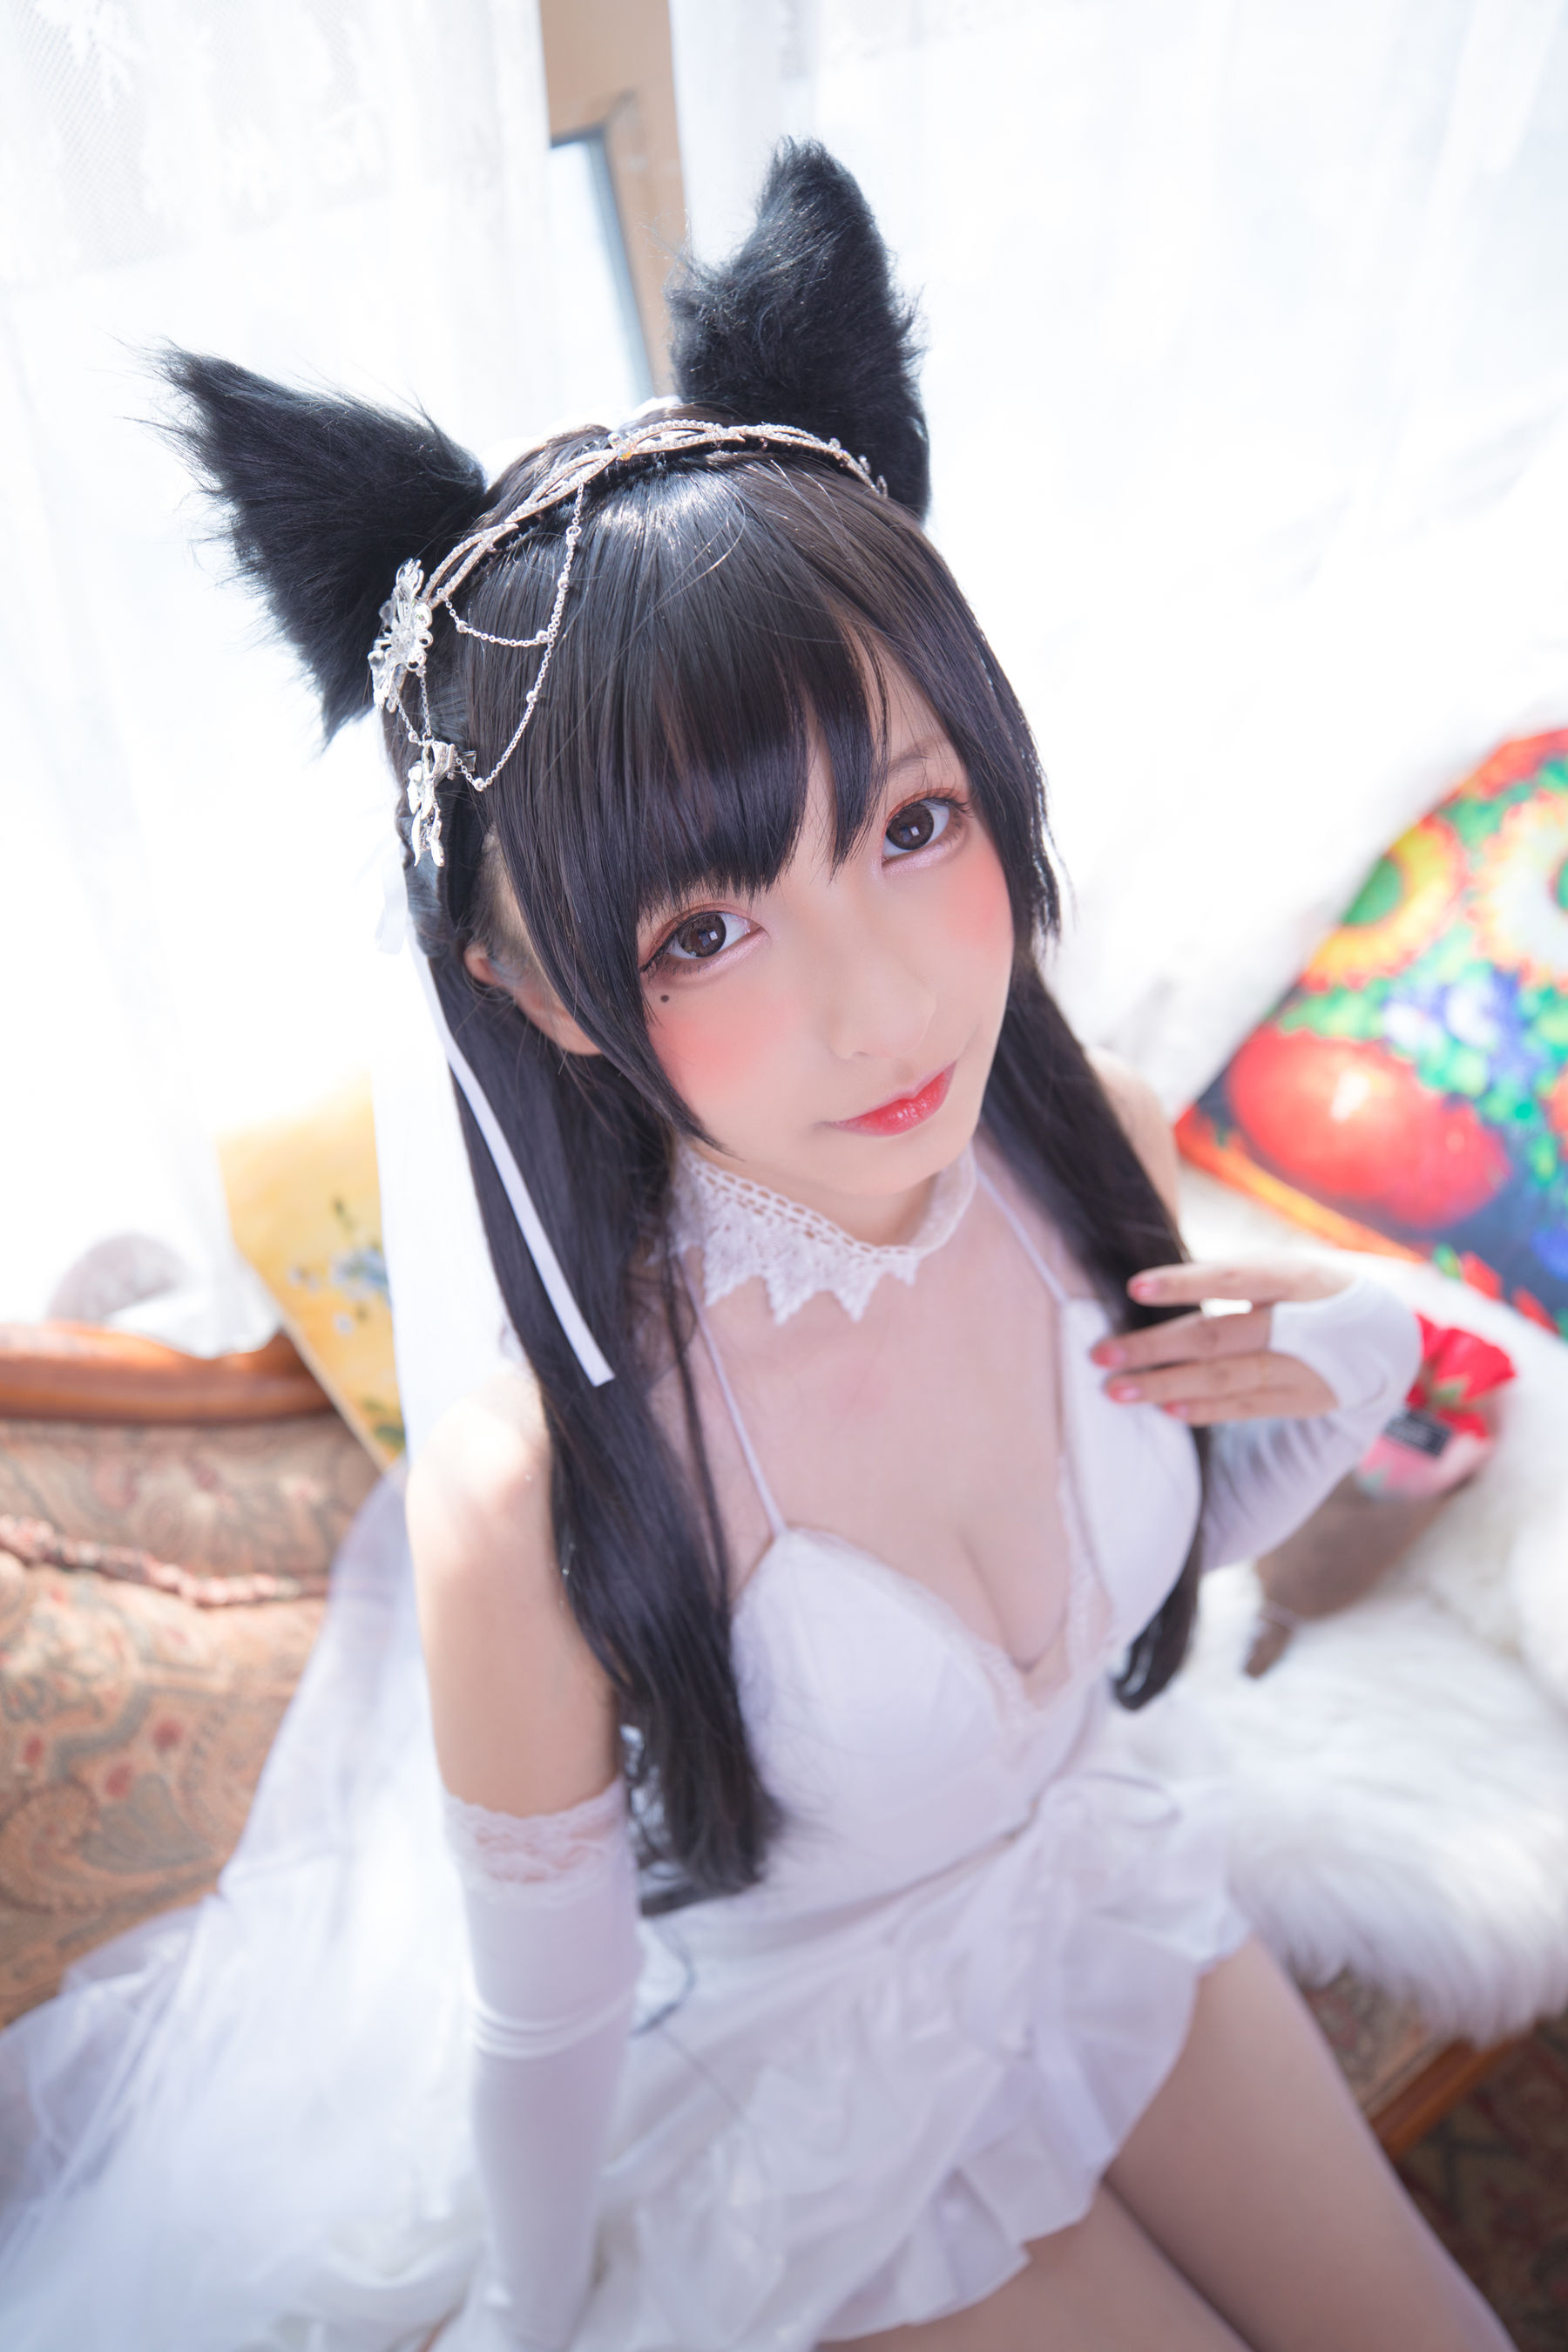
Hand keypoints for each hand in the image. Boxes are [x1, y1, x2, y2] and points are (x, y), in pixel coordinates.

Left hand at [1088, 1260, 1349, 1424]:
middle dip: (1156, 1347)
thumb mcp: (1284, 1271)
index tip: (1135, 1288)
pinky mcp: (1305, 1401)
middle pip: (1220, 1336)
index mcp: (1296, 1277)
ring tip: (1118, 1390)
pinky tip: (1167, 1410)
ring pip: (1228, 1379)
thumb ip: (1231, 1280)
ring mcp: (1306, 1367)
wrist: (1388, 1336)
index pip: (1232, 1278)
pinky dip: (1205, 1409)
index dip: (1185, 1283)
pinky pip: (1247, 1408)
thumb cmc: (1313, 1293)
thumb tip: (1152, 1288)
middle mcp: (1303, 1323)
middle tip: (1102, 1353)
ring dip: (1168, 1385)